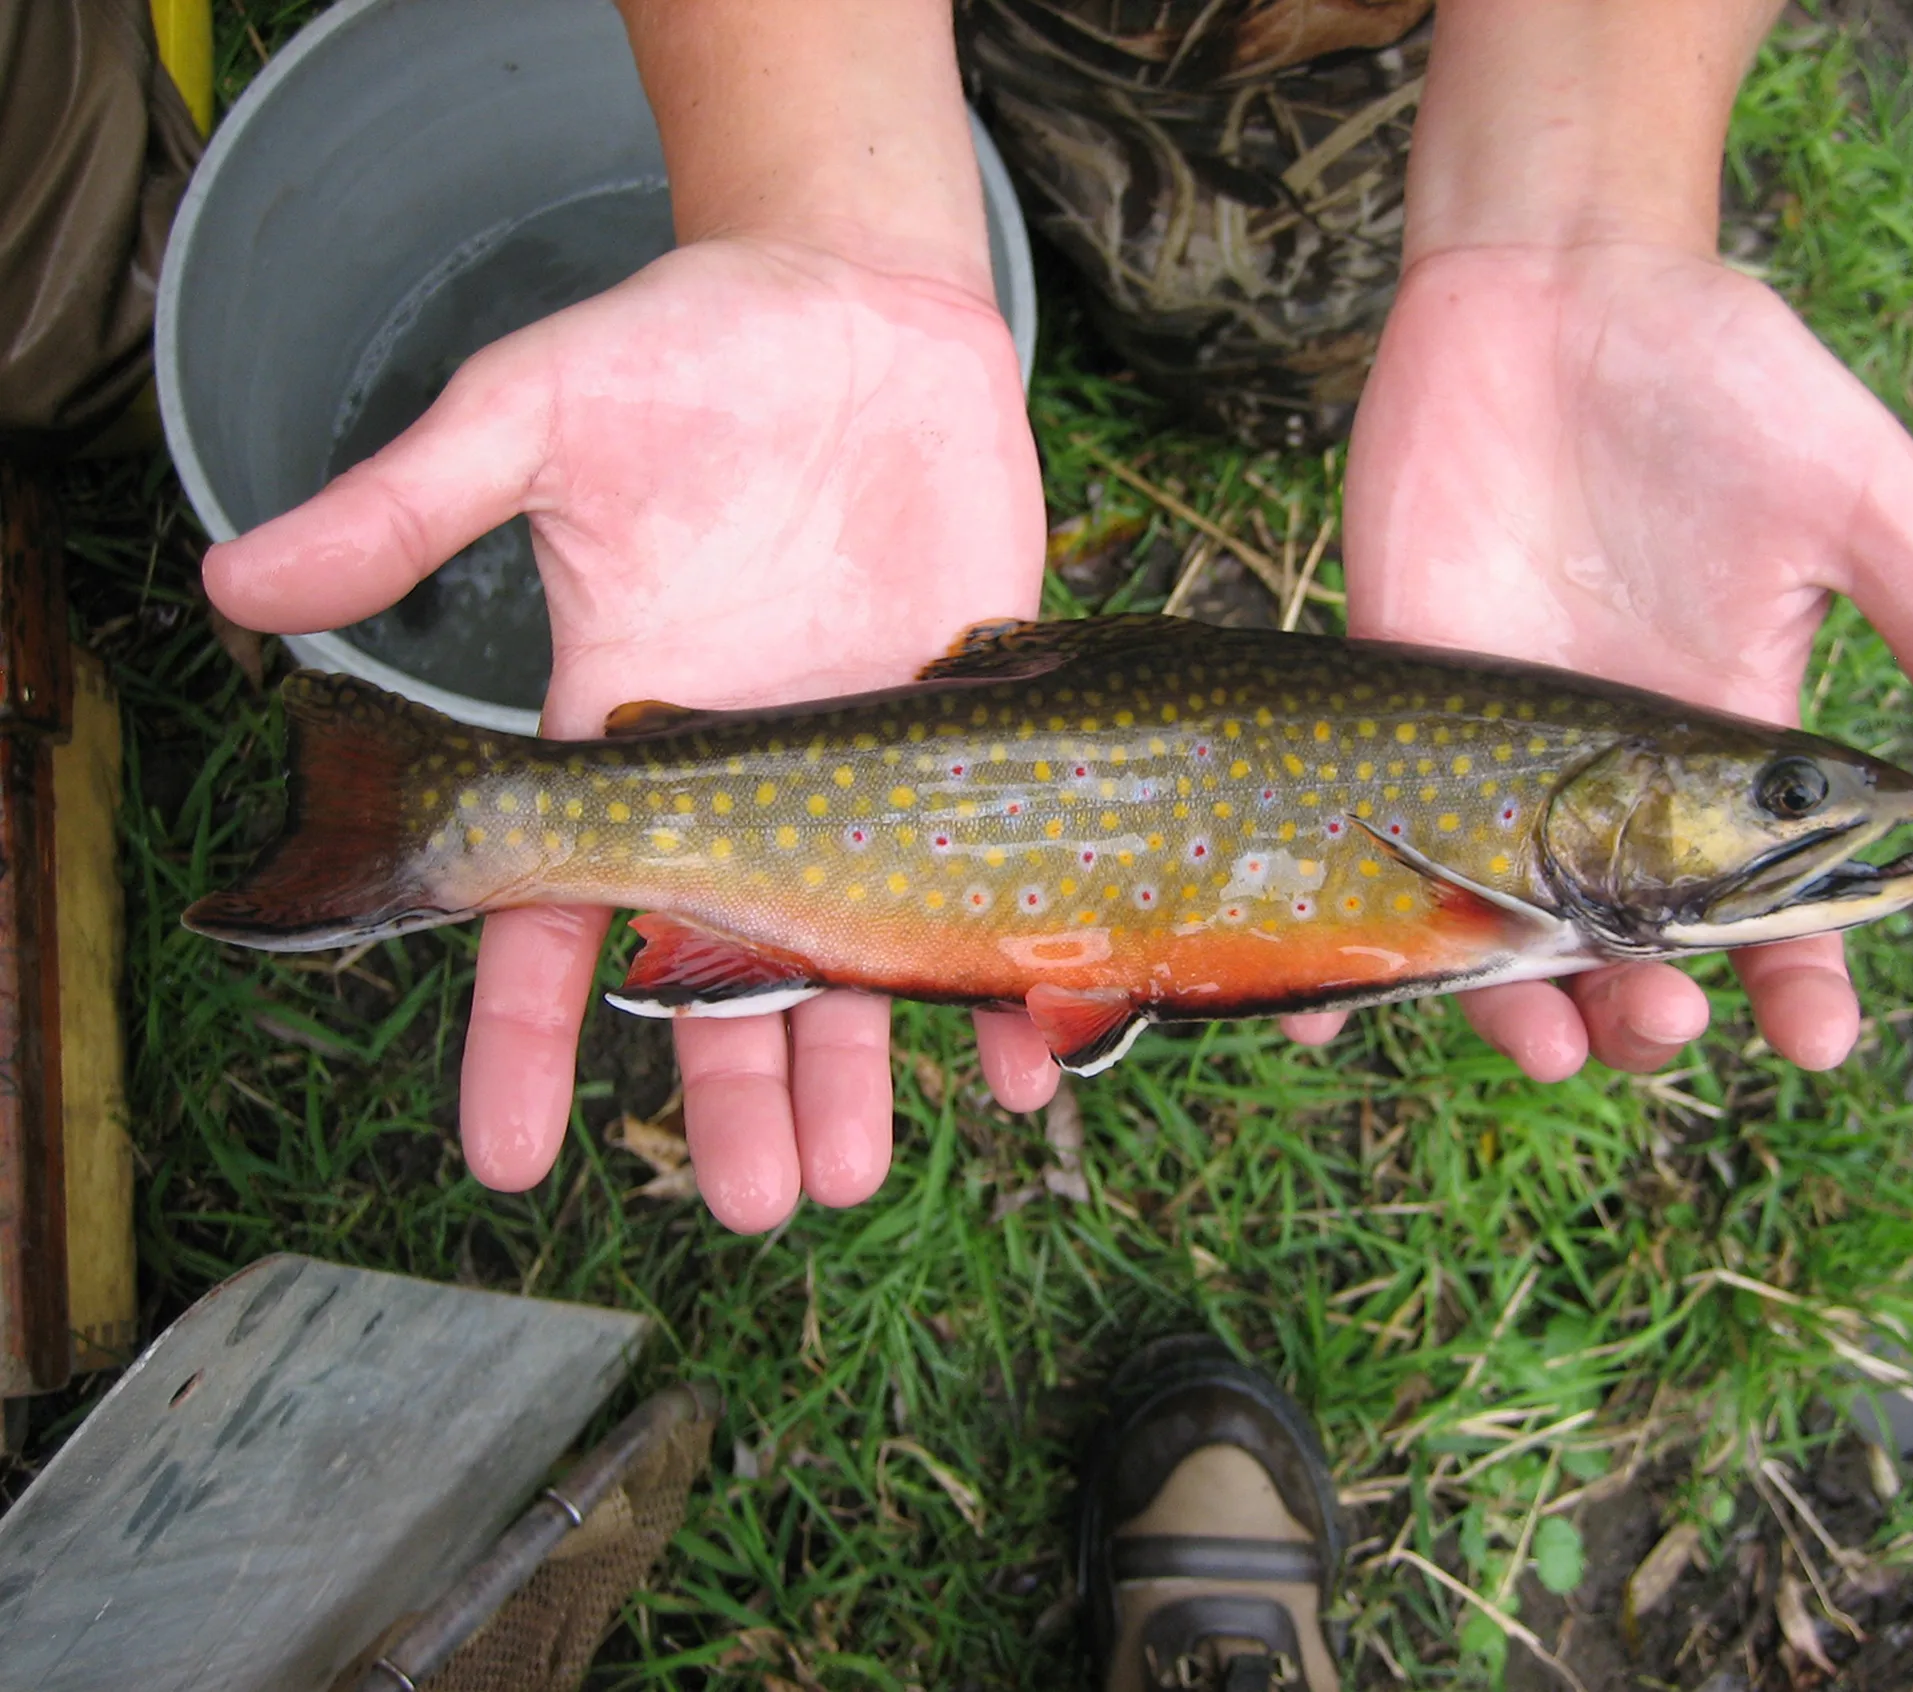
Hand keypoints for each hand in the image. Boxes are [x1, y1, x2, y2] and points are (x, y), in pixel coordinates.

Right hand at [205, 236, 1054, 1229]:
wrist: (860, 306)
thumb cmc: (686, 347)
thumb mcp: (534, 412)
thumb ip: (409, 503)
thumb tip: (234, 584)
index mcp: (625, 729)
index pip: (551, 915)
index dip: (520, 1038)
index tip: (508, 1157)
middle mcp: (743, 780)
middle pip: (718, 975)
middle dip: (730, 1095)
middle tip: (756, 1204)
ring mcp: (865, 770)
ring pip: (851, 957)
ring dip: (851, 1071)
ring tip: (847, 1179)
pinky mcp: (975, 735)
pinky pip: (1000, 874)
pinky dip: (1016, 962)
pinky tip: (1029, 1047)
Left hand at [1290, 241, 1912, 1077]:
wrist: (1560, 281)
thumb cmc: (1722, 377)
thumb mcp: (1854, 496)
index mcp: (1723, 742)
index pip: (1769, 899)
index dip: (1797, 977)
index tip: (1815, 1038)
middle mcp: (1605, 770)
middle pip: (1625, 936)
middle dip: (1645, 1003)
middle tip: (1657, 1022)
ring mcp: (1496, 739)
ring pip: (1497, 915)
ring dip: (1514, 998)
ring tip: (1543, 1042)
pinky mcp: (1396, 688)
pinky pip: (1364, 827)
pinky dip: (1353, 921)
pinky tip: (1333, 1000)